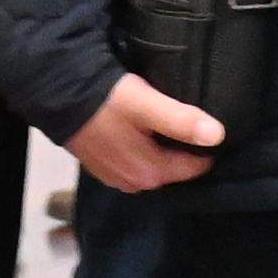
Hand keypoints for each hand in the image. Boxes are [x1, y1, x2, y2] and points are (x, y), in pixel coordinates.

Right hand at [71, 74, 227, 192]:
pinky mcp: (101, 165)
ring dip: (164, 151)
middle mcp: (134, 182)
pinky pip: (134, 162)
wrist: (58, 94)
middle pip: (173, 169)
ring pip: (153, 166)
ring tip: (173, 125)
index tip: (216, 128)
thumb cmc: (107, 100)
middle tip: (195, 123)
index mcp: (150, 172)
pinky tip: (145, 131)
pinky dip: (144, 150)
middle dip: (185, 151)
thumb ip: (181, 121)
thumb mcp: (147, 106)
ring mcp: (115, 176)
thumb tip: (218, 136)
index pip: (194, 167)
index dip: (206, 148)